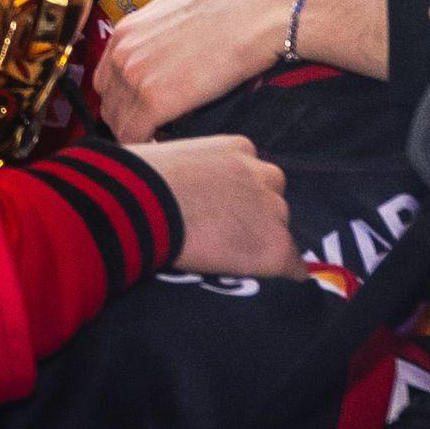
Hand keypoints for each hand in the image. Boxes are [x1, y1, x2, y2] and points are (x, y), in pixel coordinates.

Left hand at [96, 0, 297, 140]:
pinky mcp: (155, 100)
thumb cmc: (227, 6)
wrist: (253, 12)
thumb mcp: (174, 10)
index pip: (106, 80)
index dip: (122, 100)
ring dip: (139, 134)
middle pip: (109, 105)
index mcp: (126, 32)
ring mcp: (135, 78)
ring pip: (119, 124)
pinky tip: (168, 144)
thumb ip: (154, 35)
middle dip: (128, 120)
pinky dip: (150, 145)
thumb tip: (158, 54)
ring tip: (164, 137)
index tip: (138, 111)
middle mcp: (123, 54)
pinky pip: (136, 136)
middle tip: (153, 129)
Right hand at [125, 132, 292, 276]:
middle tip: (225, 232)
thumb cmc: (138, 180)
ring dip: (262, 239)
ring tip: (234, 257)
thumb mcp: (170, 158)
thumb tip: (170, 183)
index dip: (237, 194)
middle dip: (254, 214)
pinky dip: (284, 272)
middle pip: (272, 198)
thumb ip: (188, 168)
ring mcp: (272, 211)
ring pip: (279, 229)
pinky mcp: (274, 246)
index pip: (252, 173)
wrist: (144, 204)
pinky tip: (272, 280)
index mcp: (238, 148)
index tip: (220, 208)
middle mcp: (263, 175)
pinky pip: (291, 265)